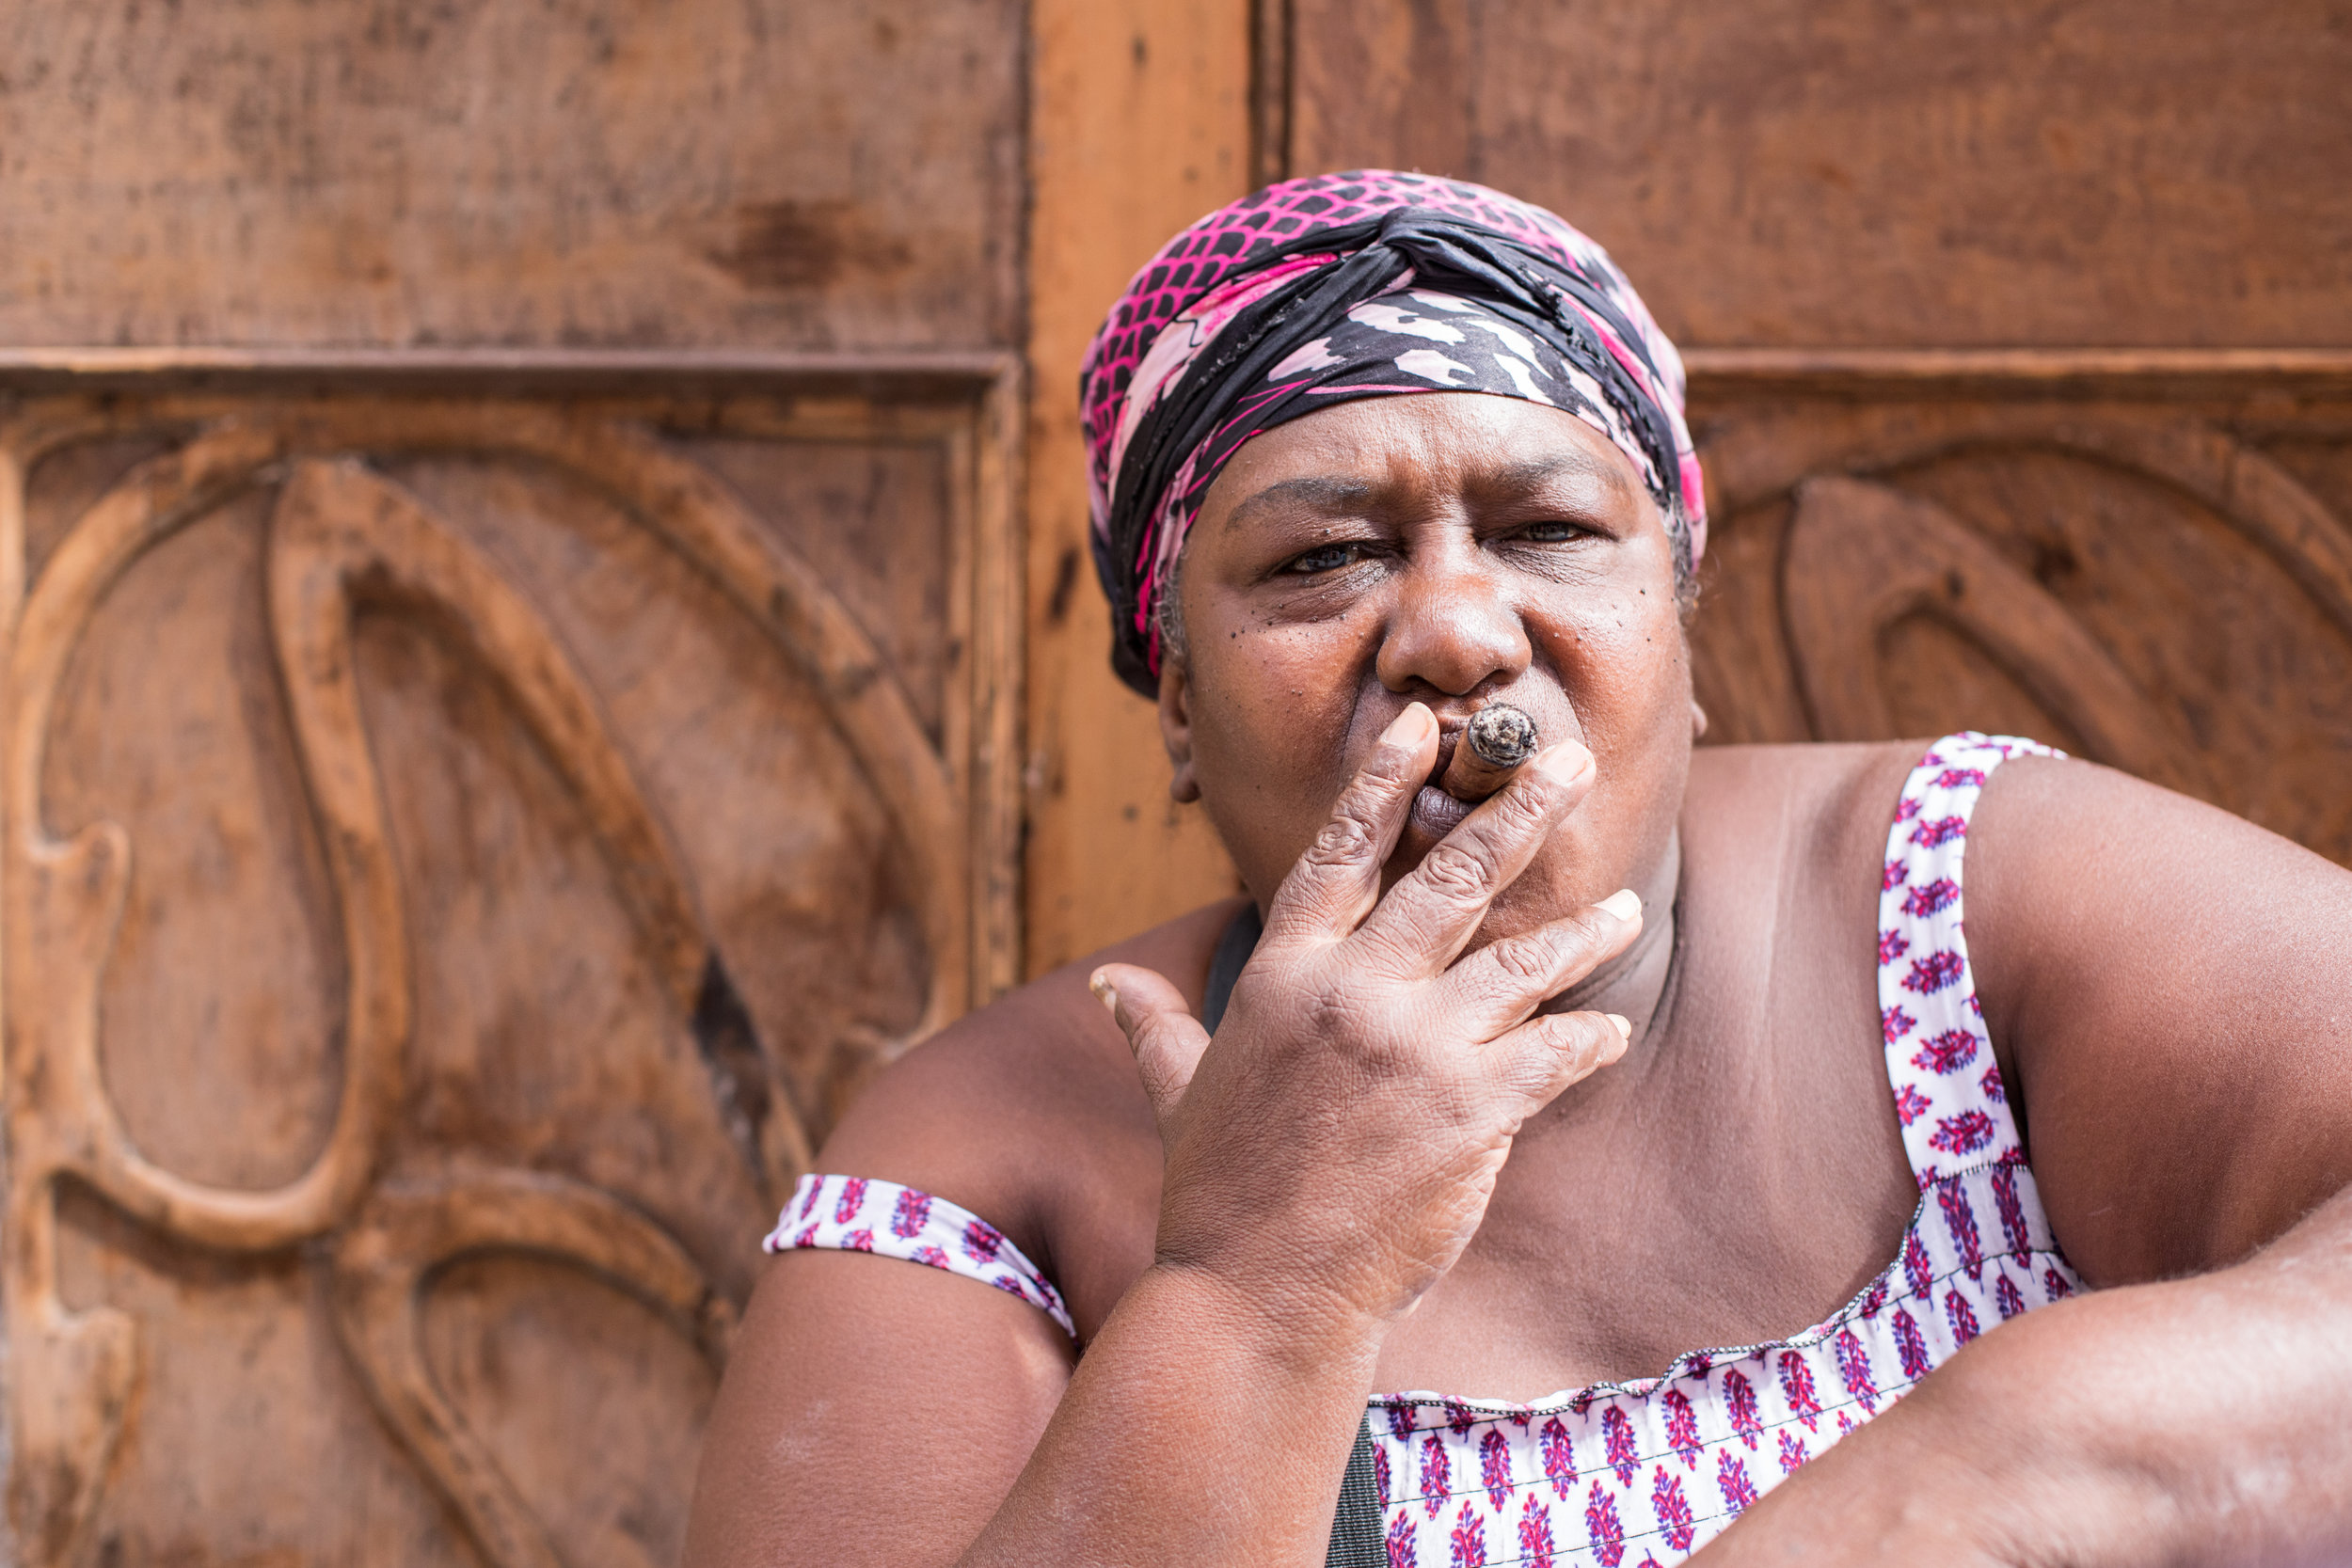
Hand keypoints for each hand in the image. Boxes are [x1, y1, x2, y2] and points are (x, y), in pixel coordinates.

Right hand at [1090, 701, 1642, 1334]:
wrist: (1255, 1296)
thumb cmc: (1216, 1195)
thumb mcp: (1180, 1094)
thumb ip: (1156, 1027)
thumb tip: (1109, 987)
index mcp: (1284, 976)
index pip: (1340, 852)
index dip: (1384, 783)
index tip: (1425, 726)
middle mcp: (1350, 994)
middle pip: (1449, 878)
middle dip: (1518, 813)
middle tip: (1571, 763)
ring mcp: (1414, 1049)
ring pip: (1520, 963)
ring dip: (1577, 931)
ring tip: (1620, 906)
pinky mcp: (1470, 1112)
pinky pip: (1553, 1055)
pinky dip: (1588, 1038)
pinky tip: (1609, 1028)